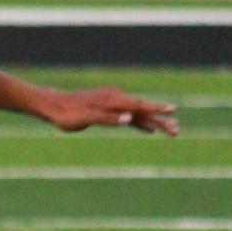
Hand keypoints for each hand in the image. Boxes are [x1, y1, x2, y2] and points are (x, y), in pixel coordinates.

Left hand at [43, 86, 178, 136]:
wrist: (53, 107)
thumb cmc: (67, 114)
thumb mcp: (86, 118)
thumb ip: (108, 118)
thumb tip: (129, 119)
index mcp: (112, 100)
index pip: (139, 106)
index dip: (156, 110)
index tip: (173, 112)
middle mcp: (115, 99)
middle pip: (143, 110)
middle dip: (161, 120)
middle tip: (177, 130)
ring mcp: (113, 104)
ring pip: (137, 114)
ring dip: (154, 122)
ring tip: (171, 131)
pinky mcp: (108, 110)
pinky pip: (128, 117)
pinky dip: (139, 123)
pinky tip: (148, 130)